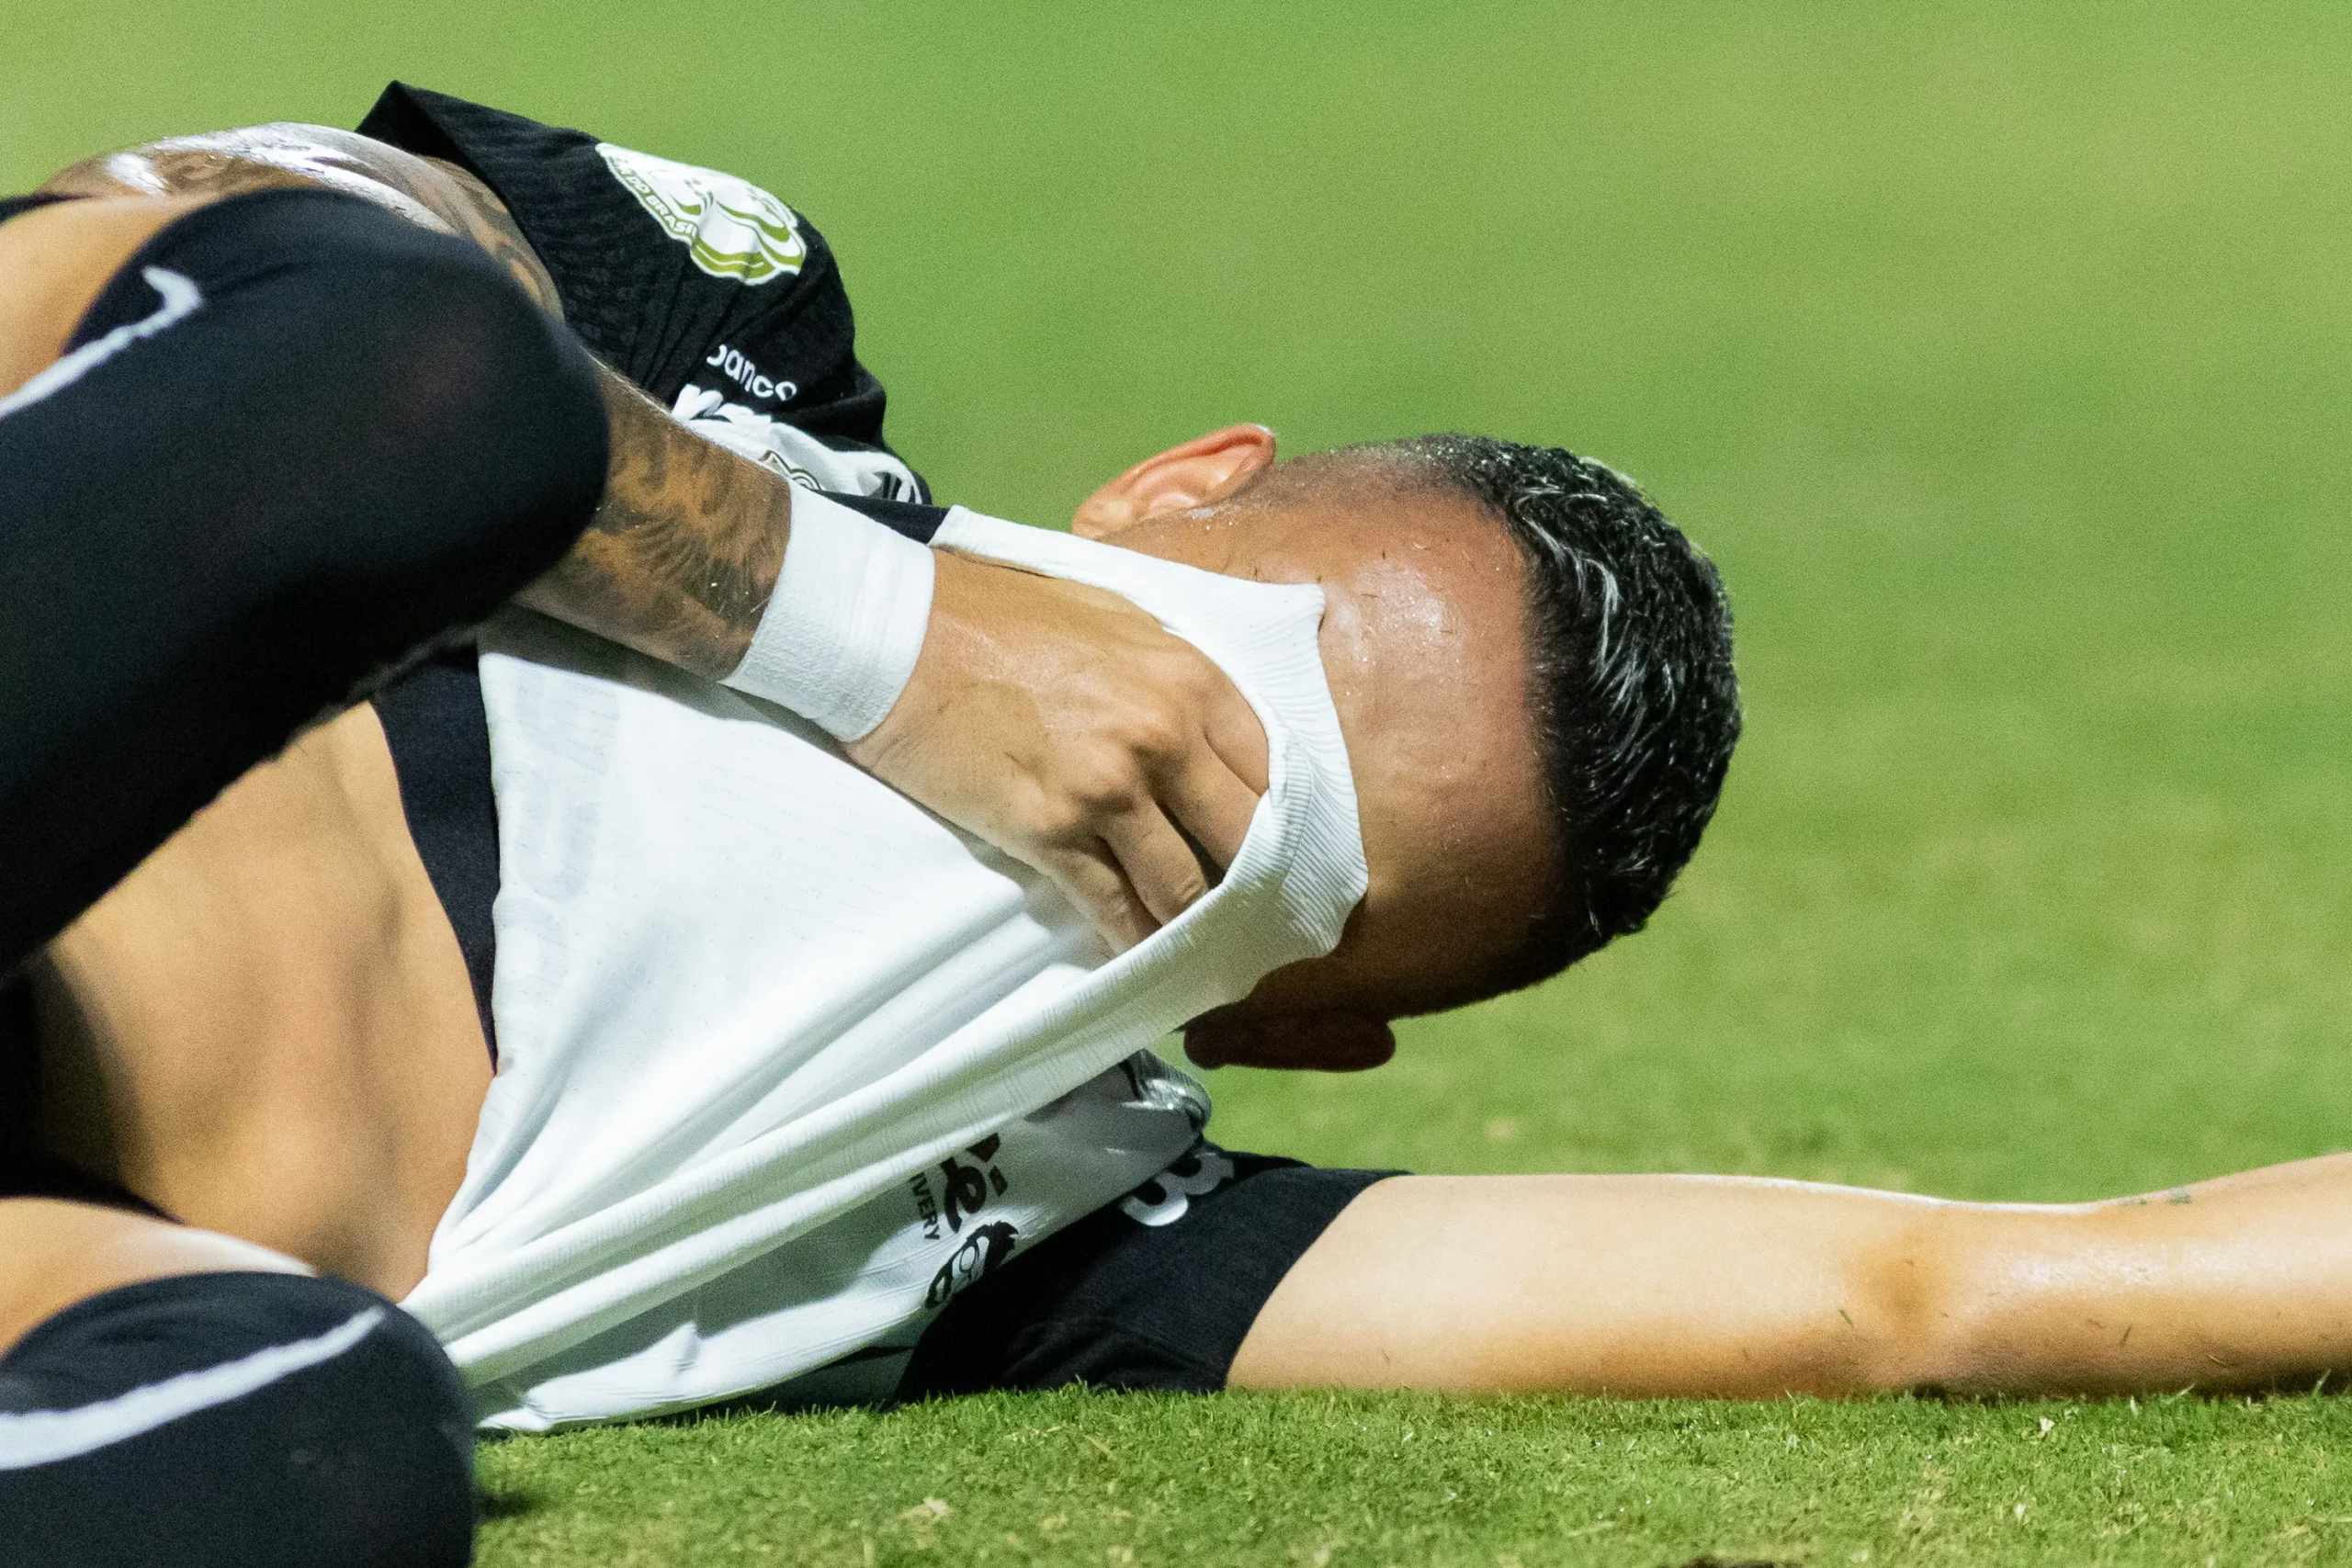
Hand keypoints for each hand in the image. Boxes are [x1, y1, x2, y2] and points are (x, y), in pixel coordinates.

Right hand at [846, 549, 1268, 949]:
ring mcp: (1109, 787)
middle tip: (1252, 913)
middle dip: (1252, 882)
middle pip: (1244, 838)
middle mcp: (1164, 735)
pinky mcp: (1050, 830)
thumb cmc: (994, 611)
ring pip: (1183, 887)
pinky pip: (1111, 907)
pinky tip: (1135, 954)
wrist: (892, 630)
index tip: (1277, 850)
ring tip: (1196, 946)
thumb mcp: (1110, 612)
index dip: (1278, 819)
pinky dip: (1129, 939)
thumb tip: (1205, 717)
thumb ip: (1168, 667)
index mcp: (1190, 677)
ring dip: (1190, 923)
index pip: (1273, 770)